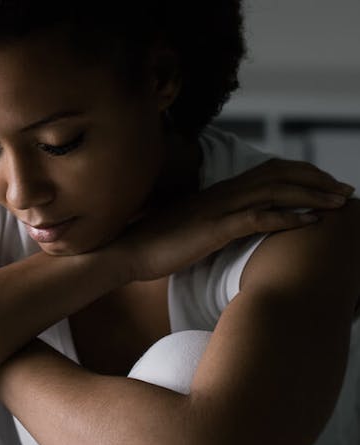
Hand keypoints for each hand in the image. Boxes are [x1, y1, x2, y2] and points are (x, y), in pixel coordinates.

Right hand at [116, 158, 354, 281]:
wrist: (127, 251)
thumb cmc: (156, 243)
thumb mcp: (192, 226)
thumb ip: (215, 220)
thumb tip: (234, 226)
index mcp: (218, 192)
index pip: (268, 171)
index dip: (301, 174)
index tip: (324, 185)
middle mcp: (222, 194)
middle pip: (279, 176)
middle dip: (317, 180)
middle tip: (345, 191)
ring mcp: (218, 209)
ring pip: (275, 193)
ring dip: (312, 196)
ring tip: (338, 203)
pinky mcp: (213, 229)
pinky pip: (257, 218)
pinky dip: (288, 218)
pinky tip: (310, 222)